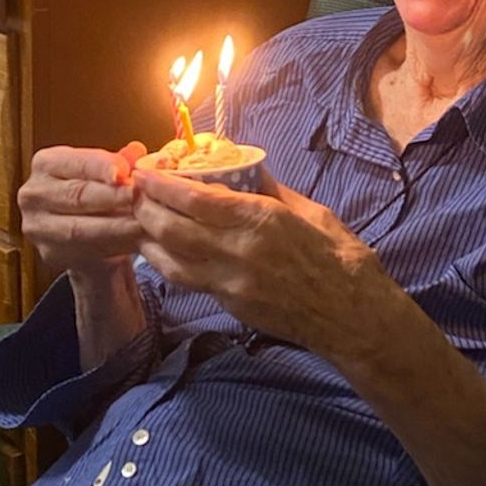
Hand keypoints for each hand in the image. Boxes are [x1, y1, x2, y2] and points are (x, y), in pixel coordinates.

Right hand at [18, 142, 146, 273]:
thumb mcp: (104, 170)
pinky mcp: (50, 253)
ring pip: (80, 229)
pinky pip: (84, 251)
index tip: (125, 171)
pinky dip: (113, 246)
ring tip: (143, 222)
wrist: (82, 230)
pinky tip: (135, 241)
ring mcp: (38, 226)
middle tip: (141, 197)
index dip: (102, 167)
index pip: (76, 163)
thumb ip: (120, 161)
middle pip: (76, 196)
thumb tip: (136, 151)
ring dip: (116, 226)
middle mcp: (34, 194)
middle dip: (113, 197)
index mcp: (46, 164)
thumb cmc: (94, 191)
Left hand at [131, 168, 385, 358]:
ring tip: (137, 218)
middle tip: (133, 191)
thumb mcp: (311, 211)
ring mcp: (232, 283)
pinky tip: (159, 249)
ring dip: (147, 237)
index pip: (197, 200)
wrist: (352, 316)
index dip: (163, 186)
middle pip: (173, 229)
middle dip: (145, 207)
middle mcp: (240, 252)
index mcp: (263, 221)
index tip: (145, 171)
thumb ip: (273, 191)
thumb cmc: (340, 257)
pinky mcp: (231, 305)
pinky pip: (188, 280)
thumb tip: (247, 168)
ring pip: (171, 260)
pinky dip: (167, 262)